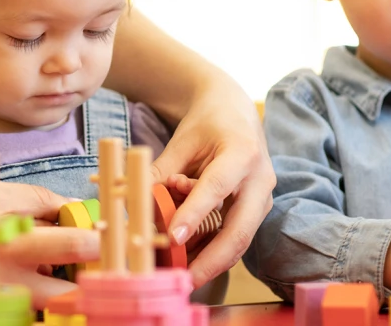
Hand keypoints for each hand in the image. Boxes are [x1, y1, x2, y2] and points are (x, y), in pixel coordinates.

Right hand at [0, 182, 98, 308]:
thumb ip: (25, 198)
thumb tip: (62, 204)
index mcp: (10, 237)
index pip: (70, 237)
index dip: (96, 233)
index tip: (110, 229)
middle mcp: (9, 273)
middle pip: (72, 277)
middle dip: (92, 268)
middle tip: (97, 258)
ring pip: (54, 304)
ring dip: (66, 290)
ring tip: (62, 275)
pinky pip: (25, 316)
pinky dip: (37, 305)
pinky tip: (32, 290)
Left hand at [150, 80, 273, 286]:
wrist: (236, 112)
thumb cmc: (207, 124)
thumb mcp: (181, 142)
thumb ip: (159, 172)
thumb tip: (128, 200)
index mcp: (242, 154)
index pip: (216, 188)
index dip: (194, 215)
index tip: (173, 238)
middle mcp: (260, 180)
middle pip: (240, 230)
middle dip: (212, 260)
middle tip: (184, 279)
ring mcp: (263, 199)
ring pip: (240, 241)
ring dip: (211, 262)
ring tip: (180, 276)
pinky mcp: (257, 211)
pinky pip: (236, 237)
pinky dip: (213, 252)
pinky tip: (189, 262)